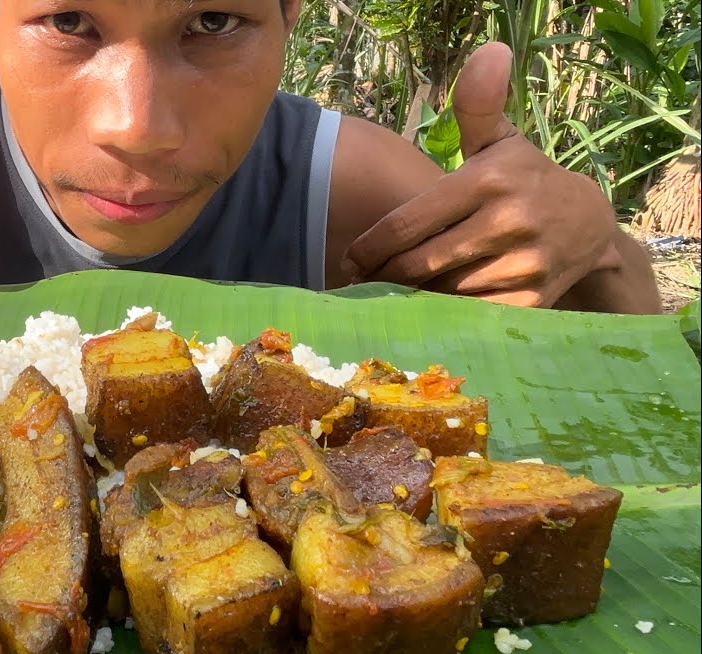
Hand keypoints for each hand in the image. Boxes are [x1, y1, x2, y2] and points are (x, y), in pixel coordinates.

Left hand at [343, 43, 620, 307]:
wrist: (590, 226)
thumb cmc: (524, 180)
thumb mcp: (500, 141)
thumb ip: (477, 106)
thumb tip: (489, 51)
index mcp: (488, 181)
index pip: (408, 223)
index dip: (370, 247)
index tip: (351, 260)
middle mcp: (507, 222)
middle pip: (418, 263)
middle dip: (383, 276)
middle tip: (362, 282)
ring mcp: (522, 265)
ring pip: (440, 292)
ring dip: (408, 298)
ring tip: (387, 295)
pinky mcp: (530, 301)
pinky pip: (467, 313)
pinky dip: (441, 314)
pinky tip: (425, 309)